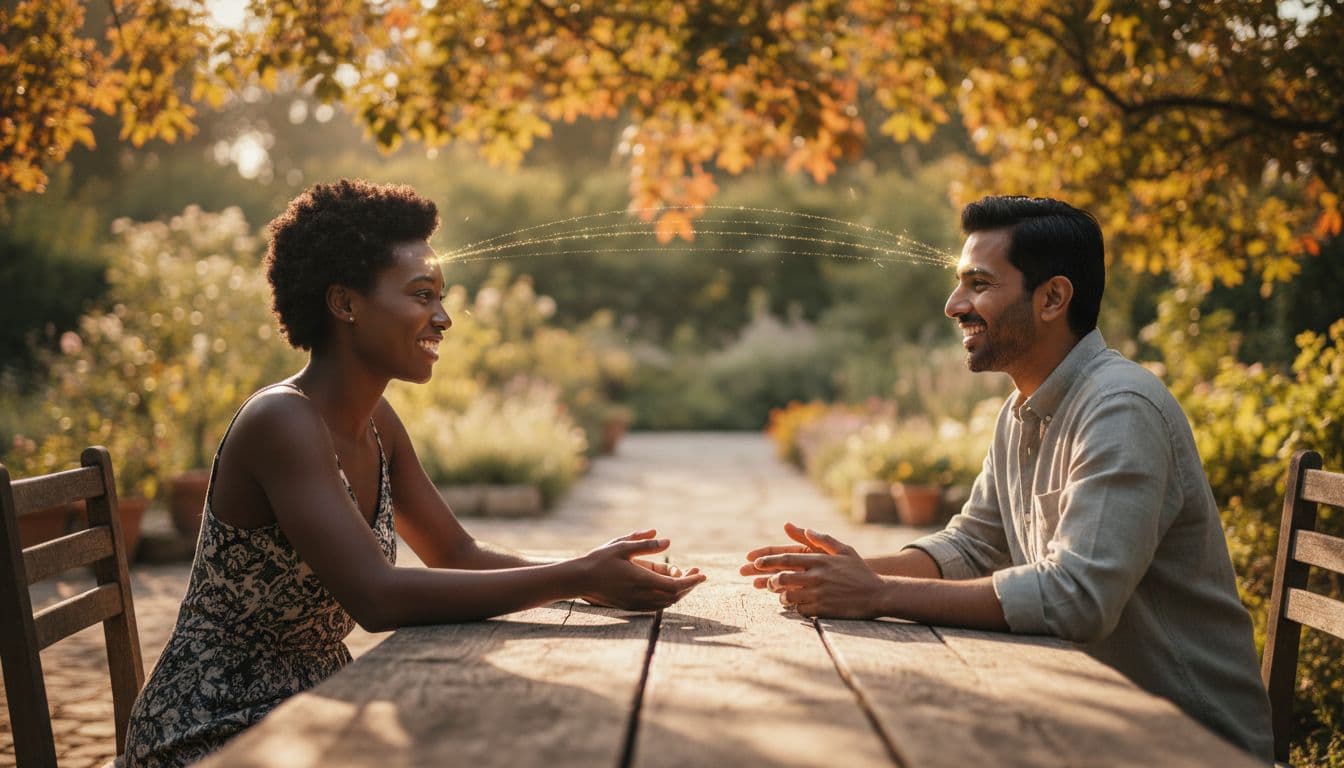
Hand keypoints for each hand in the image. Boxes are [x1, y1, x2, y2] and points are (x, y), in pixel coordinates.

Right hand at [578, 530, 704, 610]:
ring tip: (683, 575)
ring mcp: (636, 603)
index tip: (703, 574)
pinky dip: (666, 597)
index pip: (675, 586)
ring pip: (666, 603)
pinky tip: (667, 585)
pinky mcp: (630, 606)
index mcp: (642, 580)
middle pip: (674, 596)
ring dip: (678, 592)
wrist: (578, 579)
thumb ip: (645, 544)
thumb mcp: (622, 546)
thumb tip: (668, 541)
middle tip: (696, 572)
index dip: (692, 581)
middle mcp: (641, 595)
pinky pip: (655, 605)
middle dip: (688, 585)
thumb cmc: (599, 560)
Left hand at [741, 523, 884, 618]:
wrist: (878, 594)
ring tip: (780, 595)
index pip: (786, 558)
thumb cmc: (860, 571)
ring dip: (780, 596)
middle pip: (783, 577)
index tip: (755, 563)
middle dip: (769, 580)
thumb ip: (822, 539)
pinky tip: (794, 606)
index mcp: (820, 560)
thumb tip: (803, 529)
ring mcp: (819, 593)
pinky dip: (794, 608)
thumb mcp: (844, 550)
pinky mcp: (823, 609)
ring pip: (788, 595)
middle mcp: (817, 576)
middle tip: (766, 583)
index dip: (767, 561)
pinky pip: (799, 610)